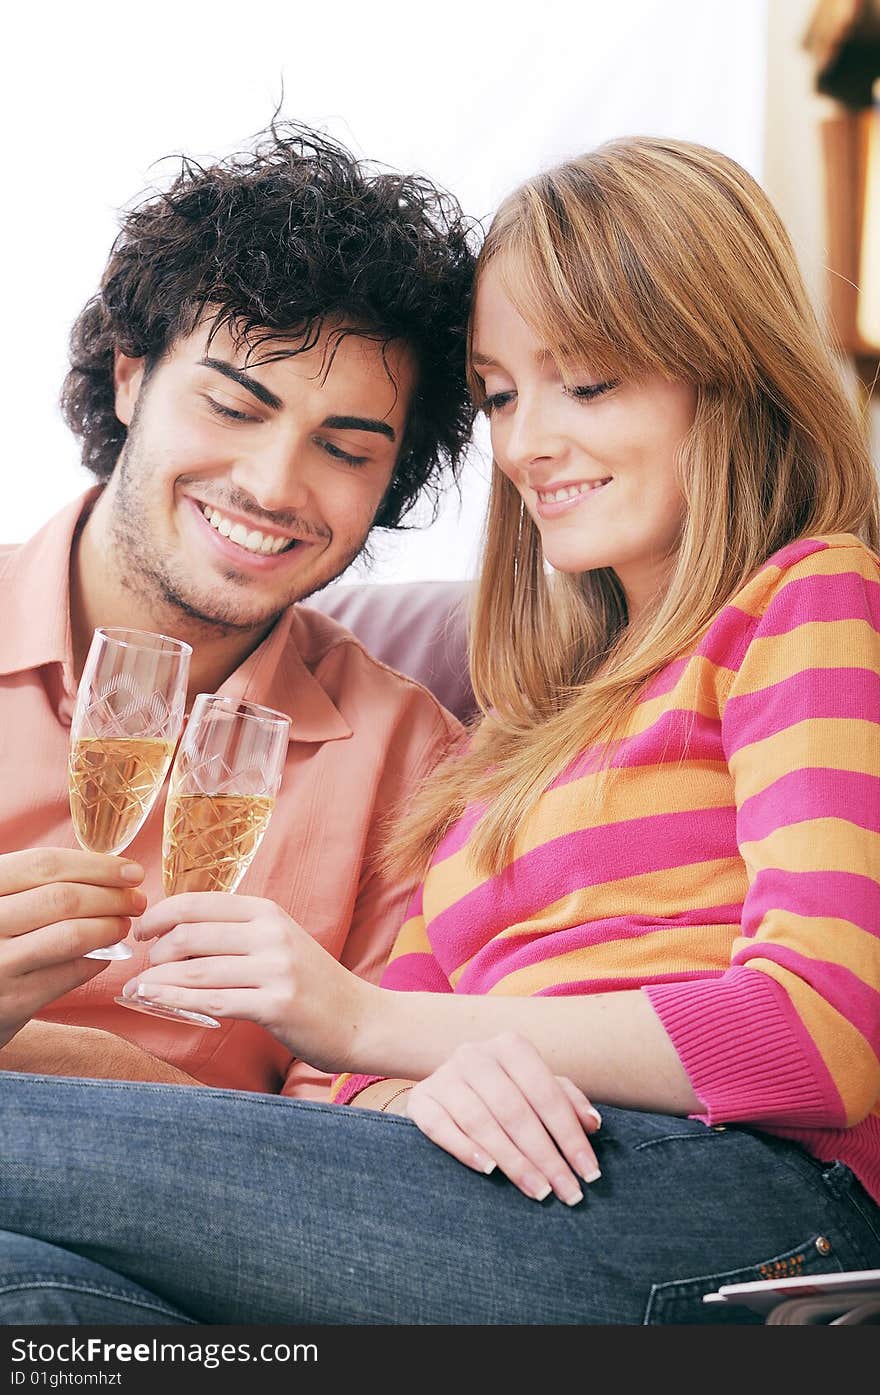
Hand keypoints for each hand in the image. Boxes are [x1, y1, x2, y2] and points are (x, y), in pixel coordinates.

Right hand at [0, 848, 146, 1048]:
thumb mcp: (2, 902)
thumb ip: (36, 885)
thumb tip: (108, 873)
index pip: (46, 865)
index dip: (97, 866)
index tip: (131, 871)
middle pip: (64, 898)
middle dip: (112, 897)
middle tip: (136, 900)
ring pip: (72, 935)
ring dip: (109, 927)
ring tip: (123, 925)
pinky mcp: (14, 1001)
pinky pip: (70, 973)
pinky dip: (98, 960)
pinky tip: (106, 953)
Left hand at [124, 893, 366, 1067]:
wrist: (360, 1020)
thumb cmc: (312, 984)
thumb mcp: (278, 942)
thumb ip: (236, 935)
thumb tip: (174, 937)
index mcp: (267, 911)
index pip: (198, 903)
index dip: (159, 915)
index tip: (140, 931)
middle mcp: (271, 934)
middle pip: (190, 935)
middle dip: (154, 951)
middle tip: (142, 966)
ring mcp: (276, 969)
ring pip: (197, 971)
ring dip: (156, 981)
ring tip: (137, 989)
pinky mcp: (277, 1005)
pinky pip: (213, 1002)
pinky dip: (176, 1001)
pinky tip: (155, 1002)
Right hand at [403, 1032, 601, 1204]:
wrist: (445, 1091)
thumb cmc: (503, 1094)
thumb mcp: (536, 1090)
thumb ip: (566, 1101)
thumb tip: (592, 1123)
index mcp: (510, 1047)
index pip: (546, 1093)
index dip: (570, 1135)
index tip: (589, 1173)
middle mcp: (474, 1055)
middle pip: (514, 1110)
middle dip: (545, 1156)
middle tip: (567, 1192)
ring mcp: (444, 1076)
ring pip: (481, 1121)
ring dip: (512, 1160)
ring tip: (538, 1191)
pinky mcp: (420, 1100)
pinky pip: (441, 1127)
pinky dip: (465, 1149)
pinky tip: (488, 1171)